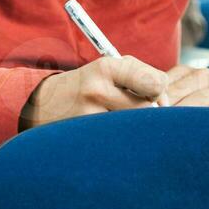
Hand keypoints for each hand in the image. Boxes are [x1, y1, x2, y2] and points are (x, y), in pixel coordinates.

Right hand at [20, 56, 167, 128]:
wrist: (42, 103)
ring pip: (135, 128)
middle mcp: (97, 89)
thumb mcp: (109, 70)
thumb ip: (142, 79)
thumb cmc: (88, 86)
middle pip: (149, 110)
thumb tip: (166, 108)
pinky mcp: (85, 135)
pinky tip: (108, 133)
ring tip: (119, 121)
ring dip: (134, 127)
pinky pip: (120, 141)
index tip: (151, 95)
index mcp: (106, 67)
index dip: (160, 92)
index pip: (157, 83)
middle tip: (137, 112)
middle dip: (149, 113)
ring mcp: (89, 114)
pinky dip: (120, 139)